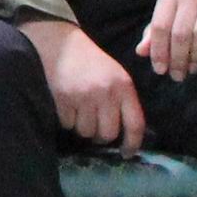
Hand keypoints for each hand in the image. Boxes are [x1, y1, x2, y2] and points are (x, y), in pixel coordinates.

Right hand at [26, 16, 145, 150]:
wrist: (60, 43)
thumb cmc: (91, 61)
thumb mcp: (115, 75)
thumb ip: (122, 100)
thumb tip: (126, 134)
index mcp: (124, 87)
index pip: (135, 124)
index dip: (132, 143)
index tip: (127, 153)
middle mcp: (106, 93)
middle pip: (108, 133)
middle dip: (101, 136)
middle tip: (95, 127)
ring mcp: (84, 97)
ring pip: (86, 132)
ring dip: (82, 127)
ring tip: (79, 111)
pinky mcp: (63, 99)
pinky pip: (68, 124)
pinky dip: (67, 120)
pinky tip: (66, 105)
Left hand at [137, 0, 196, 81]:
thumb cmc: (192, 2)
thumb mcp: (171, 10)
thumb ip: (155, 30)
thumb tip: (140, 52)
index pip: (160, 26)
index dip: (158, 50)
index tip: (160, 70)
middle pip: (180, 33)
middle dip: (177, 58)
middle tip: (178, 76)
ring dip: (196, 55)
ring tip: (194, 69)